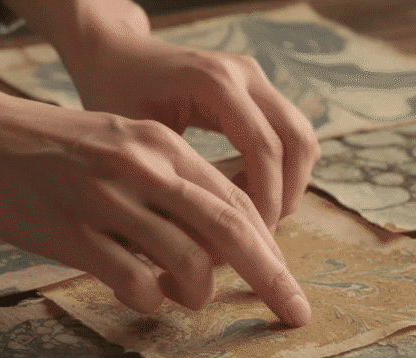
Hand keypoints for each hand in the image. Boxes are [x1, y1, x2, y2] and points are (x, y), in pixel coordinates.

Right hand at [0, 90, 310, 325]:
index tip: (288, 284)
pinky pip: (132, 281)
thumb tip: (225, 243)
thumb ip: (175, 185)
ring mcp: (106, 198)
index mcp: (163, 145)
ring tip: (185, 296)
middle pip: (229, 230)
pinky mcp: (70, 231)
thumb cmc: (58, 149)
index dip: (270, 248)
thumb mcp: (126, 146)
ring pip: (186, 260)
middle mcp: (142, 166)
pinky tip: (141, 295)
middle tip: (293, 313)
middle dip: (271, 277)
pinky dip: (149, 299)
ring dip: (198, 292)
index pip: (237, 202)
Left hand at [68, 35, 320, 231]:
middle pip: (298, 142)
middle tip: (263, 234)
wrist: (115, 52)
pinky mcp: (260, 90)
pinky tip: (248, 192)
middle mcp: (244, 75)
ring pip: (303, 140)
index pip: (264, 147)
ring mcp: (257, 79)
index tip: (253, 238)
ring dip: (290, 185)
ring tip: (256, 216)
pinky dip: (283, 170)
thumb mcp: (132, 140)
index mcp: (213, 83)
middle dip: (287, 195)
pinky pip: (291, 136)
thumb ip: (170, 184)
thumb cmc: (113, 94)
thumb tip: (202, 247)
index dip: (267, 198)